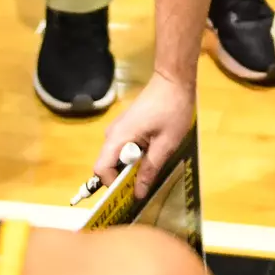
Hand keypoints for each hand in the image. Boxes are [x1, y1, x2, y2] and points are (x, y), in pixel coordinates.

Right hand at [93, 73, 195, 197]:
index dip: (112, 185)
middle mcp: (112, 134)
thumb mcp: (165, 144)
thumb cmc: (172, 110)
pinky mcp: (126, 126)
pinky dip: (134, 156)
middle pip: (108, 165)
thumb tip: (137, 194)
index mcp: (117, 138)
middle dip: (123, 178)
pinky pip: (124, 148)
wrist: (174, 80)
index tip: (131, 192)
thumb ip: (149, 169)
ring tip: (152, 169)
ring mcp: (118, 128)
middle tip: (145, 185)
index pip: (100, 169)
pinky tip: (153, 154)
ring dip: (131, 167)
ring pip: (117, 157)